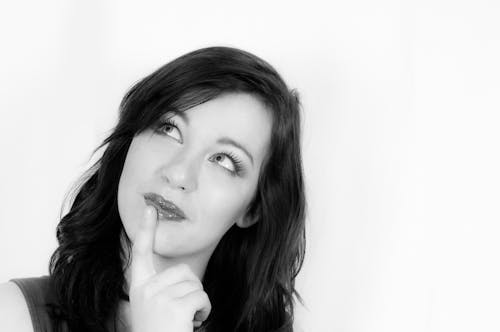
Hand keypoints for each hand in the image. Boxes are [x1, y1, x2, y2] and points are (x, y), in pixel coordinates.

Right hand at [129, 206, 210, 331]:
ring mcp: (158, 297)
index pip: (141, 253)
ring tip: (183, 322)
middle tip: (180, 314)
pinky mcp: (174, 305)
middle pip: (183, 271)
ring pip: (195, 284)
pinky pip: (201, 296)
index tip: (149, 208)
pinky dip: (203, 311)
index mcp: (139, 288)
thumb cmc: (162, 331)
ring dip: (197, 303)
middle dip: (191, 290)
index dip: (146, 230)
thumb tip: (182, 275)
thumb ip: (162, 289)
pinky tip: (191, 324)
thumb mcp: (155, 308)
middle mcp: (145, 290)